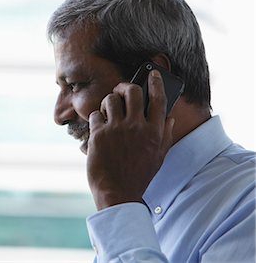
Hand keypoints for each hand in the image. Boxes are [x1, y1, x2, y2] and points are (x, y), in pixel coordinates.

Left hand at [87, 70, 174, 209]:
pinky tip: (99, 127)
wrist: (117, 192)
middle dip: (125, 86)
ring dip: (109, 101)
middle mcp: (137, 126)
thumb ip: (165, 134)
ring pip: (111, 99)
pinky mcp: (99, 134)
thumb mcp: (159, 156)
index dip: (156, 82)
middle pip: (132, 91)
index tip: (153, 73)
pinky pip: (96, 114)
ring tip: (108, 110)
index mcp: (154, 132)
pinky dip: (96, 118)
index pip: (158, 99)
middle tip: (121, 90)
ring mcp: (117, 129)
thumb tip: (170, 116)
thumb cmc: (138, 175)